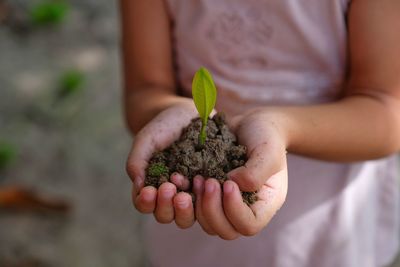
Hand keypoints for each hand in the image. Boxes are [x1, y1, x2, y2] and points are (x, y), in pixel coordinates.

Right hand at [126, 101, 198, 228]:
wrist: (190, 114)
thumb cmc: (164, 126)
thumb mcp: (147, 139)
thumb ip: (137, 160)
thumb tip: (138, 186)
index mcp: (152, 186)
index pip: (145, 205)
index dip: (146, 202)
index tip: (151, 190)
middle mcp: (171, 195)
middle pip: (166, 216)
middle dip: (166, 206)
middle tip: (170, 187)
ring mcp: (192, 193)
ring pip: (187, 217)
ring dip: (185, 207)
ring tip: (188, 184)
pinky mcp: (211, 188)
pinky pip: (209, 202)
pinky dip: (206, 195)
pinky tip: (205, 180)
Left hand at [195, 109, 288, 238]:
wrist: (248, 122)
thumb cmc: (265, 136)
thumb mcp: (268, 151)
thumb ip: (257, 171)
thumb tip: (234, 185)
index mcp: (263, 205)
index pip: (248, 225)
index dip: (234, 211)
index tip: (228, 184)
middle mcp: (243, 210)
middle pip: (224, 230)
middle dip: (212, 208)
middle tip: (208, 181)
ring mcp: (223, 204)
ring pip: (206, 223)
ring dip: (197, 204)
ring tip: (198, 178)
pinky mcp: (207, 194)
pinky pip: (192, 206)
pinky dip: (184, 194)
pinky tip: (179, 177)